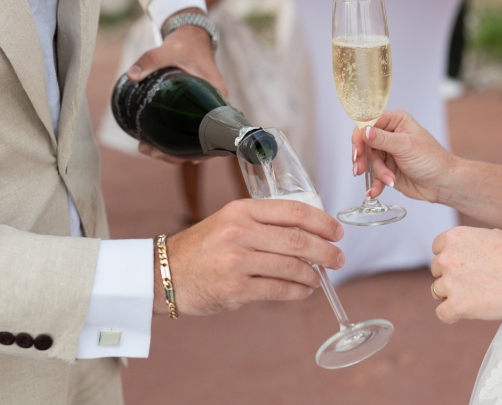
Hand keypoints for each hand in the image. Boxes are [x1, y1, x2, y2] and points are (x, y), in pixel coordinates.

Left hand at [127, 8, 226, 163]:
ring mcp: (208, 112)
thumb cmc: (184, 45)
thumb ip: (149, 60)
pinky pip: (192, 134)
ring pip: (197, 142)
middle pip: (205, 145)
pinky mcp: (199, 112)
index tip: (172, 153)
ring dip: (176, 152)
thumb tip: (131, 75)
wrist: (191, 37)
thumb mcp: (166, 51)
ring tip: (146, 149)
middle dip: (178, 155)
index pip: (216, 135)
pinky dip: (177, 143)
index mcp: (217, 99)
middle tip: (149, 151)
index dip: (198, 150)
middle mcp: (216, 110)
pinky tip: (155, 145)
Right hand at [155, 199, 344, 315]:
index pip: (293, 211)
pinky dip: (297, 292)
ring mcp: (237, 261)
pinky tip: (303, 291)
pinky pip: (278, 290)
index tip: (336, 232)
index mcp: (242, 210)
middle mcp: (240, 232)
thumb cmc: (202, 248)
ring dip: (313, 275)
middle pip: (298, 240)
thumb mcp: (229, 221)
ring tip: (319, 278)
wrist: (164, 273)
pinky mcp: (235, 288)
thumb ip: (263, 224)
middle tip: (338, 258)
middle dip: (325, 251)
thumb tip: (308, 234)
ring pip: (291, 267)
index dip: (322, 222)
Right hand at [352, 110, 454, 202]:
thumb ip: (382, 139)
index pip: (368, 122)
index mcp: (396, 121)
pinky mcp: (388, 169)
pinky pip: (374, 174)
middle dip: (364, 159)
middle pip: (365, 143)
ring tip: (388, 180)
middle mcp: (390, 135)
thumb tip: (363, 131)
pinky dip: (375, 183)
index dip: (360, 136)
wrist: (442, 184)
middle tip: (360, 169)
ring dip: (377, 173)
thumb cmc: (431, 160)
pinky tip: (374, 192)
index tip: (357, 150)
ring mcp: (388, 152)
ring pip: (370, 161)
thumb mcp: (405, 146)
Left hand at [430, 226, 501, 322]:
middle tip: (476, 283)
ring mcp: (450, 282)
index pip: (437, 249)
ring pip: (437, 292)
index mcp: (455, 237)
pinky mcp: (457, 305)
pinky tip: (467, 313)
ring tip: (478, 296)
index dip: (451, 259)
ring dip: (453, 296)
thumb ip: (472, 240)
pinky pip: (442, 314)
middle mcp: (447, 257)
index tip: (466, 267)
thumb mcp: (493, 235)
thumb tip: (464, 246)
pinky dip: (452, 315)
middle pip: (436, 271)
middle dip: (451, 277)